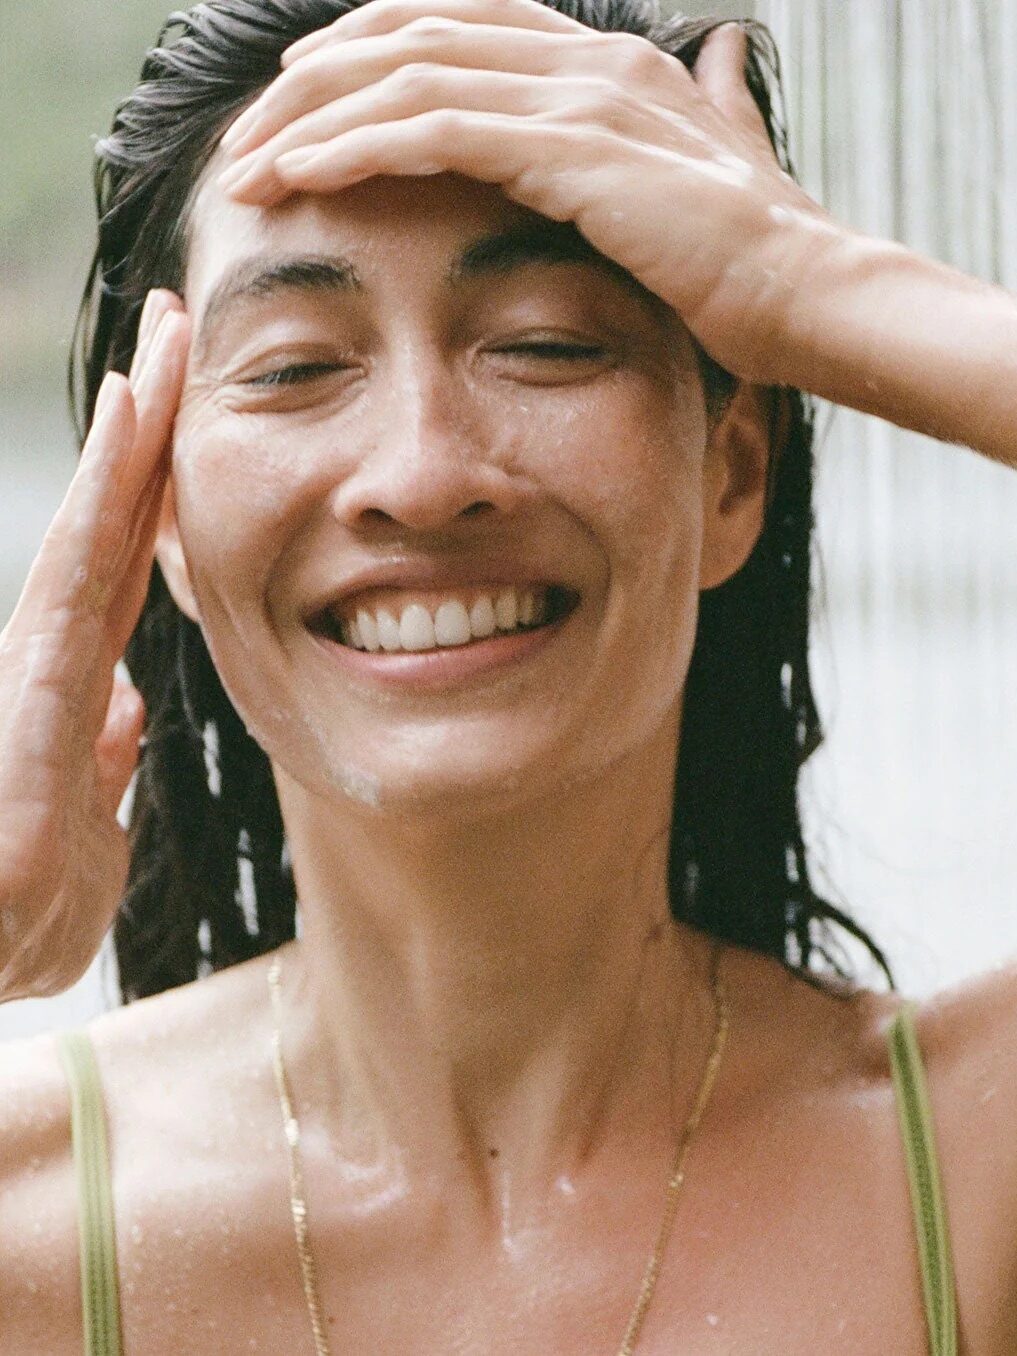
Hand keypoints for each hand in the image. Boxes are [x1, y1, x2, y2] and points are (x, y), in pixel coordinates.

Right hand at [0, 292, 189, 1002]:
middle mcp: (59, 656)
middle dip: (153, 430)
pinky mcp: (34, 669)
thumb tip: (130, 712)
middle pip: (118, 522)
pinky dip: (108, 482)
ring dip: (139, 426)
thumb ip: (106, 767)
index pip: (128, 569)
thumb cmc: (16, 923)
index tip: (191, 424)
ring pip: (100, 517)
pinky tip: (136, 409)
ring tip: (169, 336)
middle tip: (183, 333)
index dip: (160, 495)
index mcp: (79, 690)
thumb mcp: (90, 839)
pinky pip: (80, 556)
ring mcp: (42, 655)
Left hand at [216, 0, 842, 383]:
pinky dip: (355, 148)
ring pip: (405, 75)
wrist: (809, 297)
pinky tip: (302, 177)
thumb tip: (720, 60)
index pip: (460, 24)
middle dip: (316, 83)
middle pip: (412, 34)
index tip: (307, 101)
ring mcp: (575, 97)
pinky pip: (430, 130)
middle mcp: (582, 61)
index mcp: (605, 65)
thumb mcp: (722, 167)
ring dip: (312, 120)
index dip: (371, 51)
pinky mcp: (566, 149)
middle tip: (252, 134)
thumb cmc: (758, 262)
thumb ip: (710, 106)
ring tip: (249, 166)